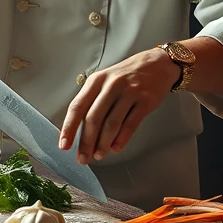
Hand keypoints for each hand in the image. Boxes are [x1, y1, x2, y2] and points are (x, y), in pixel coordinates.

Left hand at [58, 48, 178, 164]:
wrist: (157, 64)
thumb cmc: (126, 76)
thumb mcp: (105, 81)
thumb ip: (93, 101)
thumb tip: (80, 132)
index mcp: (96, 80)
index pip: (77, 106)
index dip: (69, 128)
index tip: (64, 145)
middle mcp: (111, 85)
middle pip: (93, 118)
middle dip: (86, 142)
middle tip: (83, 158)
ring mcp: (129, 92)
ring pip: (111, 123)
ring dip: (103, 143)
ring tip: (98, 155)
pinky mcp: (145, 100)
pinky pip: (131, 124)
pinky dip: (121, 139)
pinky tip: (115, 148)